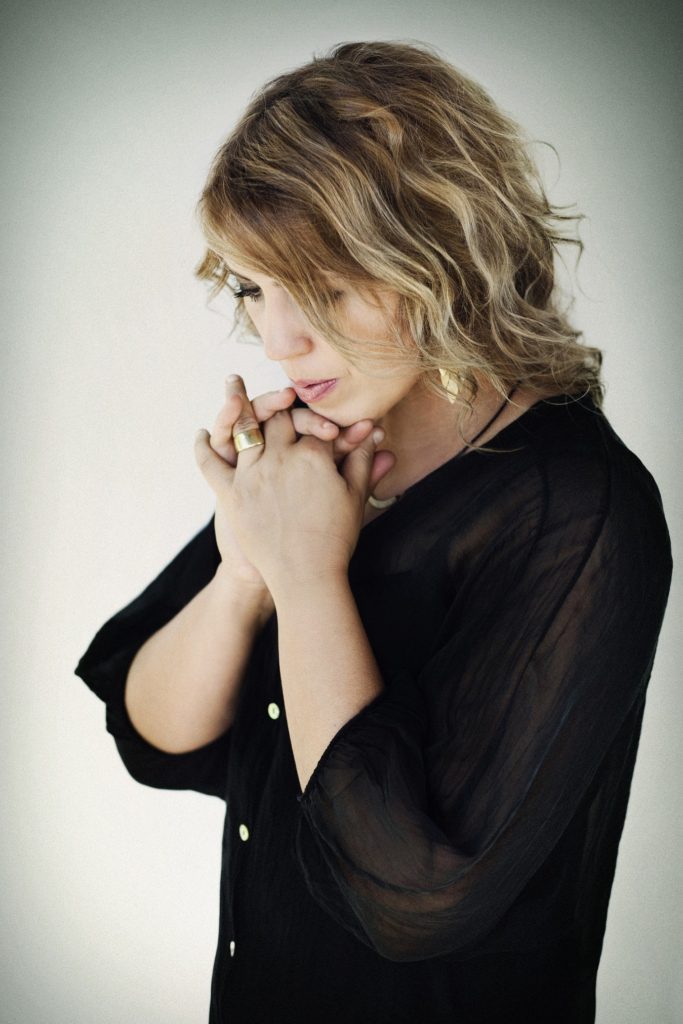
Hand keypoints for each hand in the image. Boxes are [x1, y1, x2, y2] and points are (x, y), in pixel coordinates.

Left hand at [195, 375, 395, 592]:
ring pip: (245, 429)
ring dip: (237, 406)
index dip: (320, 420)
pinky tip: (202, 432)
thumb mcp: (354, 498)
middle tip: (278, 396)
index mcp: (314, 457)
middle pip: (278, 420)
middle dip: (280, 407)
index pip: (314, 425)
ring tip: (231, 387)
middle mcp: (281, 458)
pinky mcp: (232, 493)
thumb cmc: (335, 540)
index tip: (321, 418)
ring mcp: (254, 473)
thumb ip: (362, 462)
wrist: (305, 577)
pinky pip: (210, 461)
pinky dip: (203, 445)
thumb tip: (377, 434)